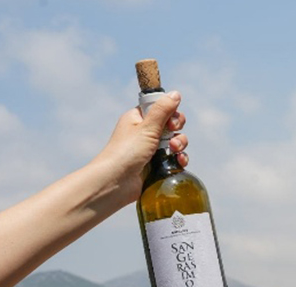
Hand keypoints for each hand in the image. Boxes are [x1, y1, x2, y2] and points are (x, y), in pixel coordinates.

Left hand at [91, 90, 189, 205]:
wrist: (115, 182)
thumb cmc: (126, 152)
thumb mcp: (146, 127)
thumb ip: (163, 110)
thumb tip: (176, 93)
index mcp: (138, 119)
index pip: (161, 108)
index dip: (170, 113)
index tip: (170, 121)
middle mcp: (144, 133)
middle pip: (171, 125)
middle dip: (177, 130)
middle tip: (172, 134)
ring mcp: (150, 150)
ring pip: (175, 142)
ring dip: (180, 144)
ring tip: (174, 151)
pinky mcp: (156, 166)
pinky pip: (174, 158)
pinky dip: (179, 159)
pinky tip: (179, 162)